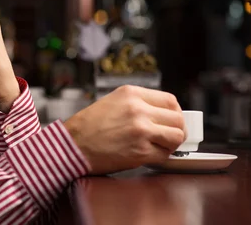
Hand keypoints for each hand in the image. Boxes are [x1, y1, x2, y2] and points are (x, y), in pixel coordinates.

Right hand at [64, 86, 185, 174]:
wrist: (72, 145)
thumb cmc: (88, 126)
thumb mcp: (113, 101)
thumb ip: (138, 103)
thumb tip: (161, 113)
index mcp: (131, 94)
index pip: (170, 100)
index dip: (174, 112)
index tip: (171, 120)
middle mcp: (138, 109)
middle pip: (177, 118)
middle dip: (176, 129)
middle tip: (168, 135)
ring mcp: (141, 130)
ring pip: (177, 136)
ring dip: (171, 143)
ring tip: (159, 145)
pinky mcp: (140, 151)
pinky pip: (164, 155)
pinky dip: (160, 157)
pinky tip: (148, 154)